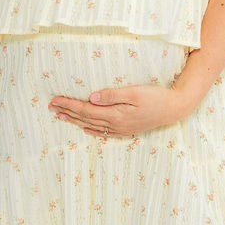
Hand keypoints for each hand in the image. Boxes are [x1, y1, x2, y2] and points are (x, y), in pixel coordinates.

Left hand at [47, 79, 196, 136]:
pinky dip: (91, 130)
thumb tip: (91, 97)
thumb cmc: (155, 97)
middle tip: (50, 107)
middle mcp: (115, 124)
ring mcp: (121, 128)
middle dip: (67, 112)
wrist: (174, 108)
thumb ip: (111, 95)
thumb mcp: (134, 92)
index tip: (54, 100)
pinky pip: (103, 132)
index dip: (68, 104)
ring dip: (75, 120)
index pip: (85, 109)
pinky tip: (84, 128)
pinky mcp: (126, 129)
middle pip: (85, 118)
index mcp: (115, 114)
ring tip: (61, 116)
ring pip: (91, 125)